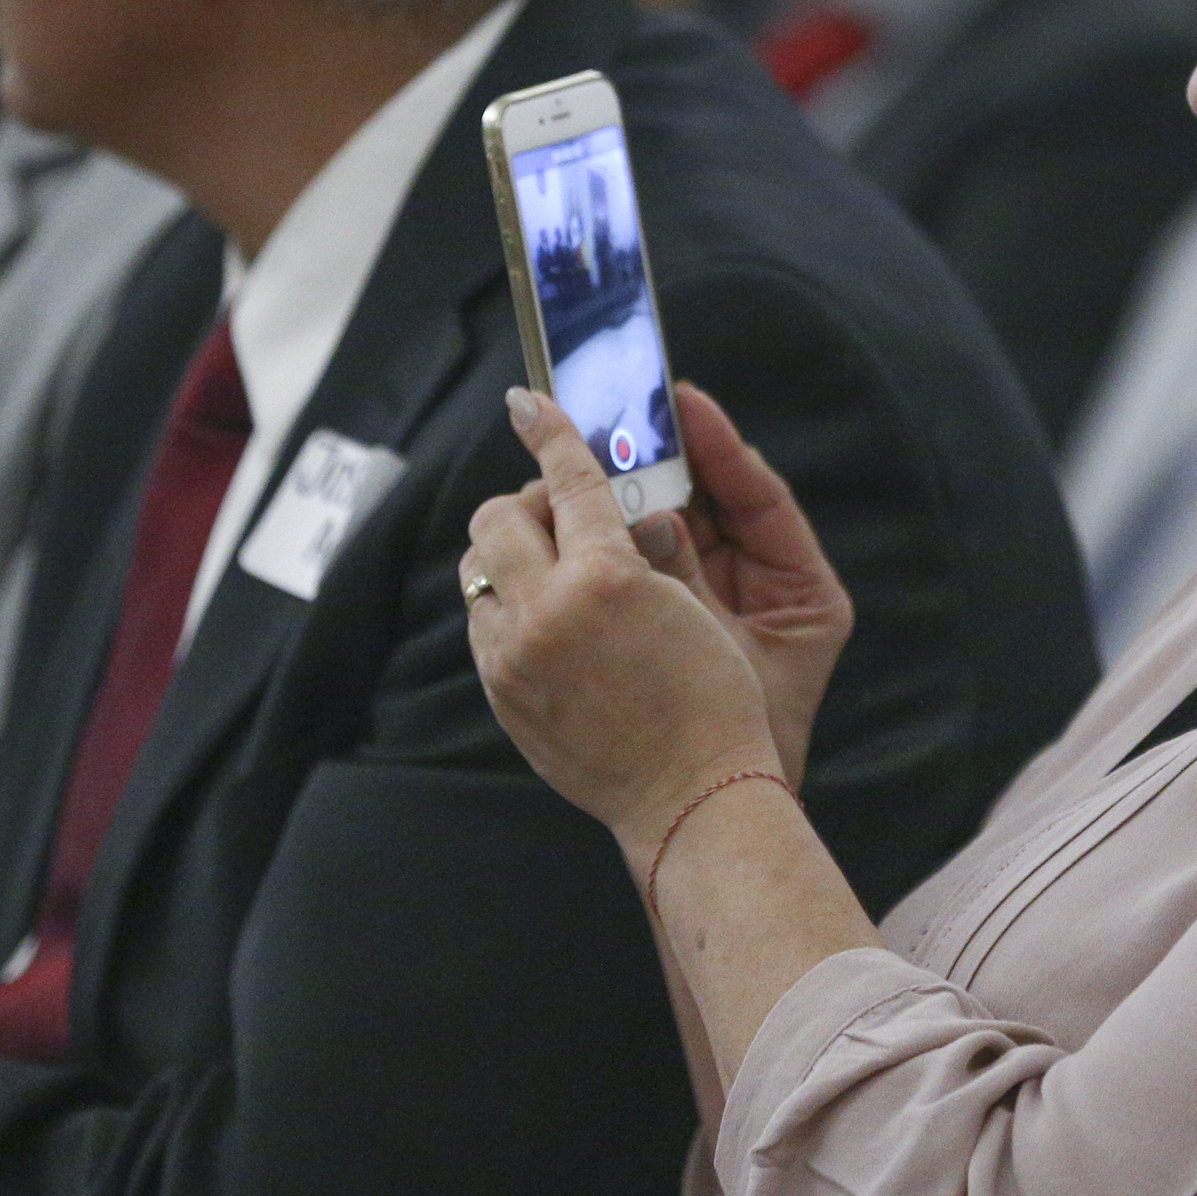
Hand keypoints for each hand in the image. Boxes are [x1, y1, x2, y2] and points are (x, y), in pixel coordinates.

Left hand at [464, 385, 844, 845]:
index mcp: (605, 579)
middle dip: (529, 504)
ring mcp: (513, 655)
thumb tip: (603, 511)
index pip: (568, 479)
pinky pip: (486, 622)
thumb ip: (634, 551)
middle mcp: (546, 612)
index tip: (528, 401)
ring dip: (516, 557)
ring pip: (481, 570)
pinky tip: (553, 622)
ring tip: (561, 573)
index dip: (550, 430)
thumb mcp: (690, 604)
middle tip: (568, 515)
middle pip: (499, 518)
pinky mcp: (500, 691)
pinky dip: (512, 606)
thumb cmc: (714, 698)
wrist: (689, 793)